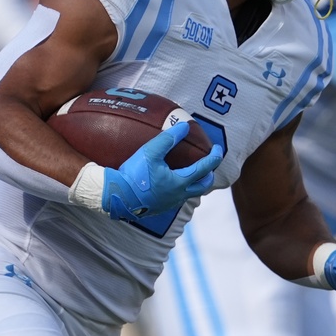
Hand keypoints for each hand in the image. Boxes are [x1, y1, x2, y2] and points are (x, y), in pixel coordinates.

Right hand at [101, 121, 222, 221]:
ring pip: (190, 194)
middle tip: (209, 164)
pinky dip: (181, 189)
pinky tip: (171, 183)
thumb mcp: (150, 152)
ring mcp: (169, 204)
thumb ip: (168, 139)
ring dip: (195, 183)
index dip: (214, 157)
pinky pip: (177, 198)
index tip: (219, 148)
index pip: (205, 168)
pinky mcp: (159, 208)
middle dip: (209, 174)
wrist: (116, 197)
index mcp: (180, 182)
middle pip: (203, 186)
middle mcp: (178, 195)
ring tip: (192, 173)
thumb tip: (185, 127)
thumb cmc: (134, 175)